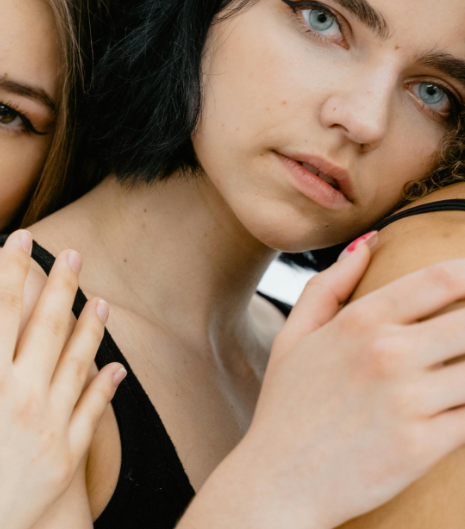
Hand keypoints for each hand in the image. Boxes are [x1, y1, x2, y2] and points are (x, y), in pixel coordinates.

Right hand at [0, 230, 124, 528]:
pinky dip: (106, 387)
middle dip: (61, 283)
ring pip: (77, 361)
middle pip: (47, 322)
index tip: (24, 238)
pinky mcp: (65, 459)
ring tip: (101, 301)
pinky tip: (117, 368)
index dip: (13, 265)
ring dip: (90, 327)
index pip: (1, 302)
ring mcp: (48, 425)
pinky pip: (93, 412)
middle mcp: (19, 392)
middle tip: (73, 255)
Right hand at [184, 240, 464, 528]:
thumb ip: (329, 287)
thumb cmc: (287, 407)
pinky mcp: (424, 445)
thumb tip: (369, 243)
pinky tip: (458, 402)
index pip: (441, 280)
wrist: (278, 481)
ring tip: (460, 369)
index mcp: (358, 322)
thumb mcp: (294, 337)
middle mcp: (386, 353)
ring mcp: (408, 400)